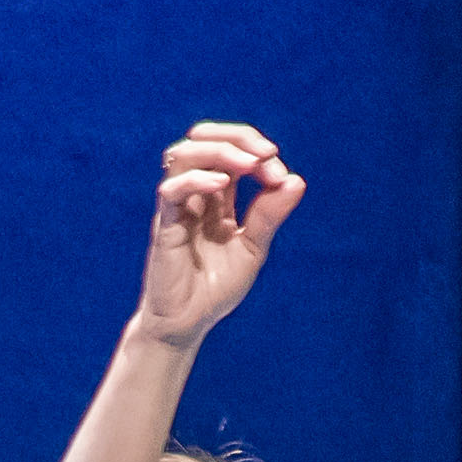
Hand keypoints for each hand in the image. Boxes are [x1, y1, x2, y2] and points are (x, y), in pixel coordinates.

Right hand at [137, 121, 302, 346]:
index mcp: (218, 197)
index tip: (281, 178)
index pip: (235, 153)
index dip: (259, 153)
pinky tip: (222, 185)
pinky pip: (172, 190)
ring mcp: (178, 207)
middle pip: (205, 139)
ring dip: (220, 150)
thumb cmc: (215, 288)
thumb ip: (269, 215)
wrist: (187, 323)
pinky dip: (197, 180)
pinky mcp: (165, 225)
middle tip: (267, 154)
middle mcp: (196, 194)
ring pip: (184, 154)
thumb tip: (296, 180)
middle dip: (239, 137)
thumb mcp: (253, 248)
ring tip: (248, 164)